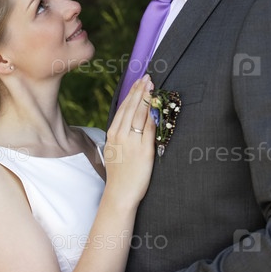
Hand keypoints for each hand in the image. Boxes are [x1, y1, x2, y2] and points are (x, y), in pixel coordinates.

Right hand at [104, 75, 155, 204]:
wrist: (120, 193)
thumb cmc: (119, 173)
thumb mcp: (114, 149)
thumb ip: (121, 134)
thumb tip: (129, 121)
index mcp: (113, 133)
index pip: (123, 107)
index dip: (132, 93)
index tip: (138, 82)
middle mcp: (121, 134)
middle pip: (132, 107)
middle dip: (140, 90)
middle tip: (148, 78)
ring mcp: (132, 141)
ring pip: (140, 114)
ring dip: (147, 98)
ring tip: (152, 86)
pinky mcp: (144, 150)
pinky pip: (150, 129)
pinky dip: (154, 115)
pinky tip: (157, 106)